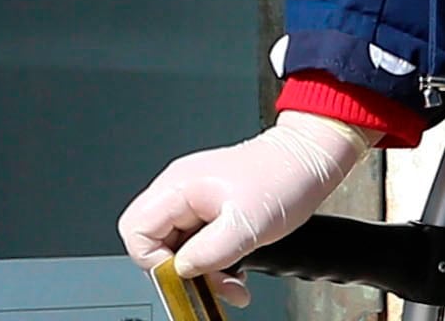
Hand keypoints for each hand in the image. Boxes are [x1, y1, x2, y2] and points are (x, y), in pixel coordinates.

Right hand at [118, 113, 373, 307]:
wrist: (307, 161)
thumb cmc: (282, 180)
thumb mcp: (247, 225)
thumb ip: (210, 251)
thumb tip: (182, 271)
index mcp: (178, 186)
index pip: (136, 230)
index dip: (155, 261)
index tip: (187, 276)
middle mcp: (179, 190)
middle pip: (153, 241)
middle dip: (180, 270)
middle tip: (213, 283)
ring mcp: (194, 199)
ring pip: (177, 246)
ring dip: (202, 270)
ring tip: (232, 283)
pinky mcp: (210, 208)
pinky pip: (197, 242)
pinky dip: (213, 262)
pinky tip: (236, 270)